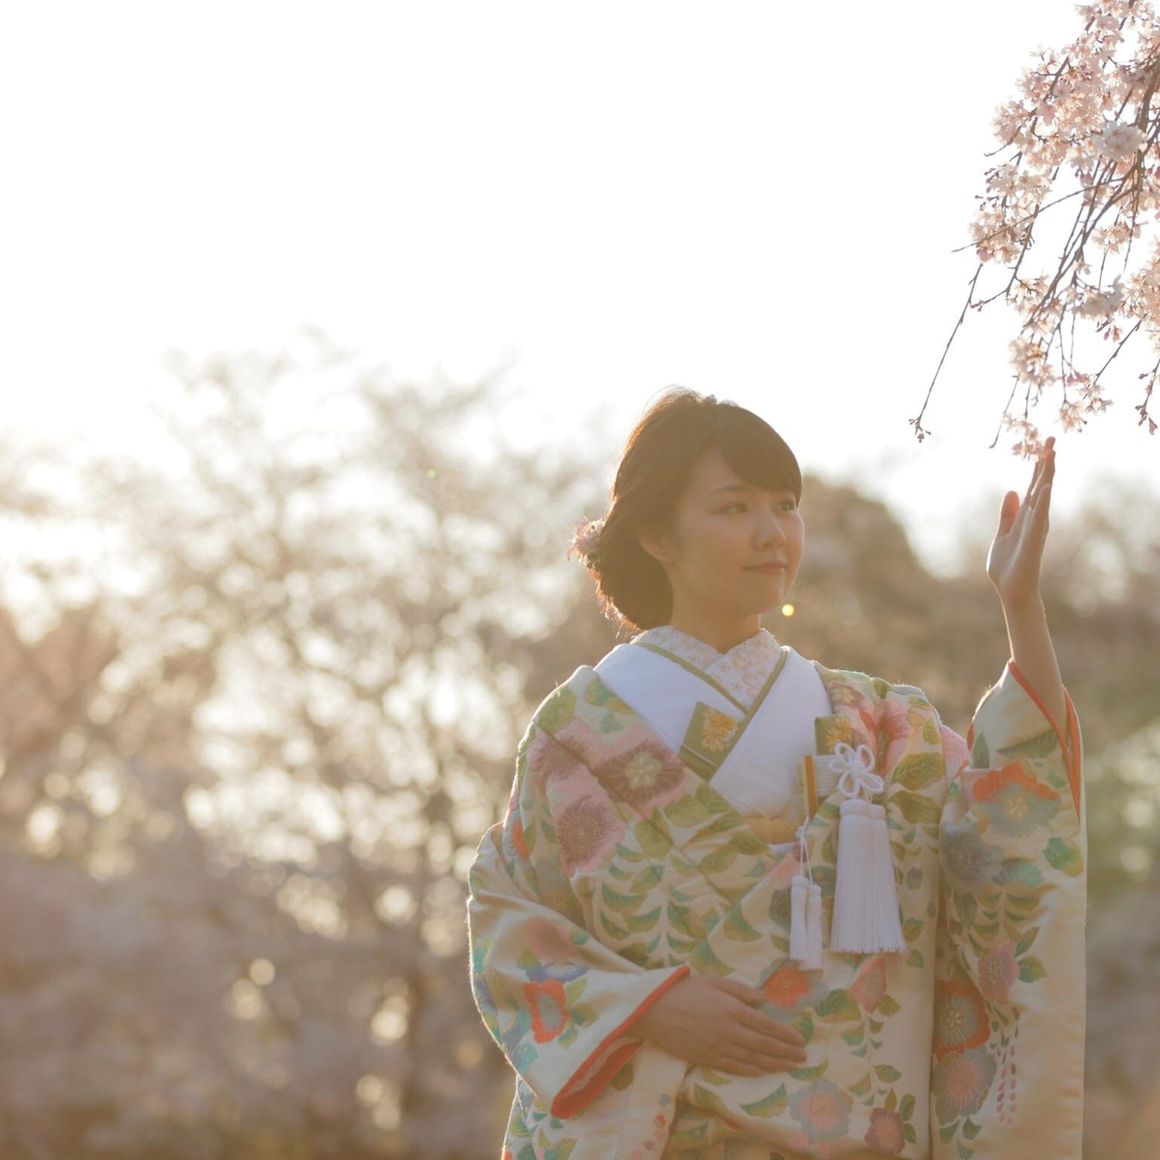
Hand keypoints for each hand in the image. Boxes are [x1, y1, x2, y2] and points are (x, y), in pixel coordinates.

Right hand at [633, 975, 806, 1075]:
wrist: (655, 1010)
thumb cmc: (684, 990)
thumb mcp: (713, 981)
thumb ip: (739, 990)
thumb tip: (762, 999)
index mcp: (732, 1009)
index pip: (765, 1025)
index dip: (784, 1034)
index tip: (800, 1040)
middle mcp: (729, 1031)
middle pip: (763, 1045)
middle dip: (785, 1052)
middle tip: (803, 1057)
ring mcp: (719, 1048)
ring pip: (753, 1059)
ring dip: (774, 1064)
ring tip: (790, 1066)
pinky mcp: (707, 1058)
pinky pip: (735, 1068)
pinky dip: (752, 1071)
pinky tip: (763, 1072)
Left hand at [986, 435, 1055, 609]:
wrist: (1009, 589)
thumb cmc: (1006, 565)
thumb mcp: (1002, 533)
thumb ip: (1007, 514)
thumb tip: (1012, 491)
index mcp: (1025, 515)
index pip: (1034, 485)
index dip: (1038, 465)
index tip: (1043, 444)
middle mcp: (1034, 518)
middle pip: (1042, 484)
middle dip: (1046, 462)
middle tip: (1051, 438)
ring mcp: (1035, 527)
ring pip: (1043, 496)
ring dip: (1047, 475)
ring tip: (1051, 453)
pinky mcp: (1033, 539)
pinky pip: (1039, 518)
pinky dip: (1043, 502)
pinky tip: (1046, 487)